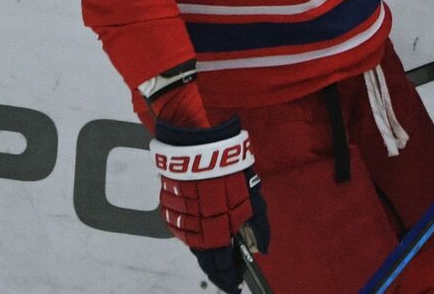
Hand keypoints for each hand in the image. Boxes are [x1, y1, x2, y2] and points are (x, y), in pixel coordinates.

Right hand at [150, 117, 269, 293]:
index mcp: (214, 235)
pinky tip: (207, 237)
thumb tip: (262, 250)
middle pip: (205, 261)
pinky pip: (185, 231)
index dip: (229, 278)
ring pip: (195, 246)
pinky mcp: (170, 212)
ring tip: (221, 259)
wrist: (197, 152)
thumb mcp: (253, 200)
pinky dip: (197, 237)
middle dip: (218, 270)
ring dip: (207, 253)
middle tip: (229, 276)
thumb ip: (259, 228)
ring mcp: (179, 224)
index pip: (221, 267)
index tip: (236, 286)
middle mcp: (194, 235)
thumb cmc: (230, 176)